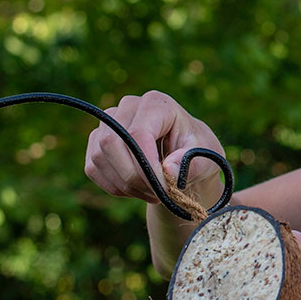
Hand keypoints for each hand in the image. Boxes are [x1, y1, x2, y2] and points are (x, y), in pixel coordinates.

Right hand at [84, 90, 224, 203]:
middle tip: (158, 195)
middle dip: (133, 177)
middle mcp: (128, 106)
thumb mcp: (207, 158)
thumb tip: (168, 170)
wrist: (186, 157)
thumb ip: (191, 164)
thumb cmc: (198, 153)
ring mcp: (109, 122)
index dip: (146, 165)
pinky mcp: (97, 141)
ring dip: (126, 185)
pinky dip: (114, 187)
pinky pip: (93, 168)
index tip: (165, 188)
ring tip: (153, 193)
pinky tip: (137, 190)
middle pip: (111, 143)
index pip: (138, 133)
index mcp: (157, 103)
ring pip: (99, 158)